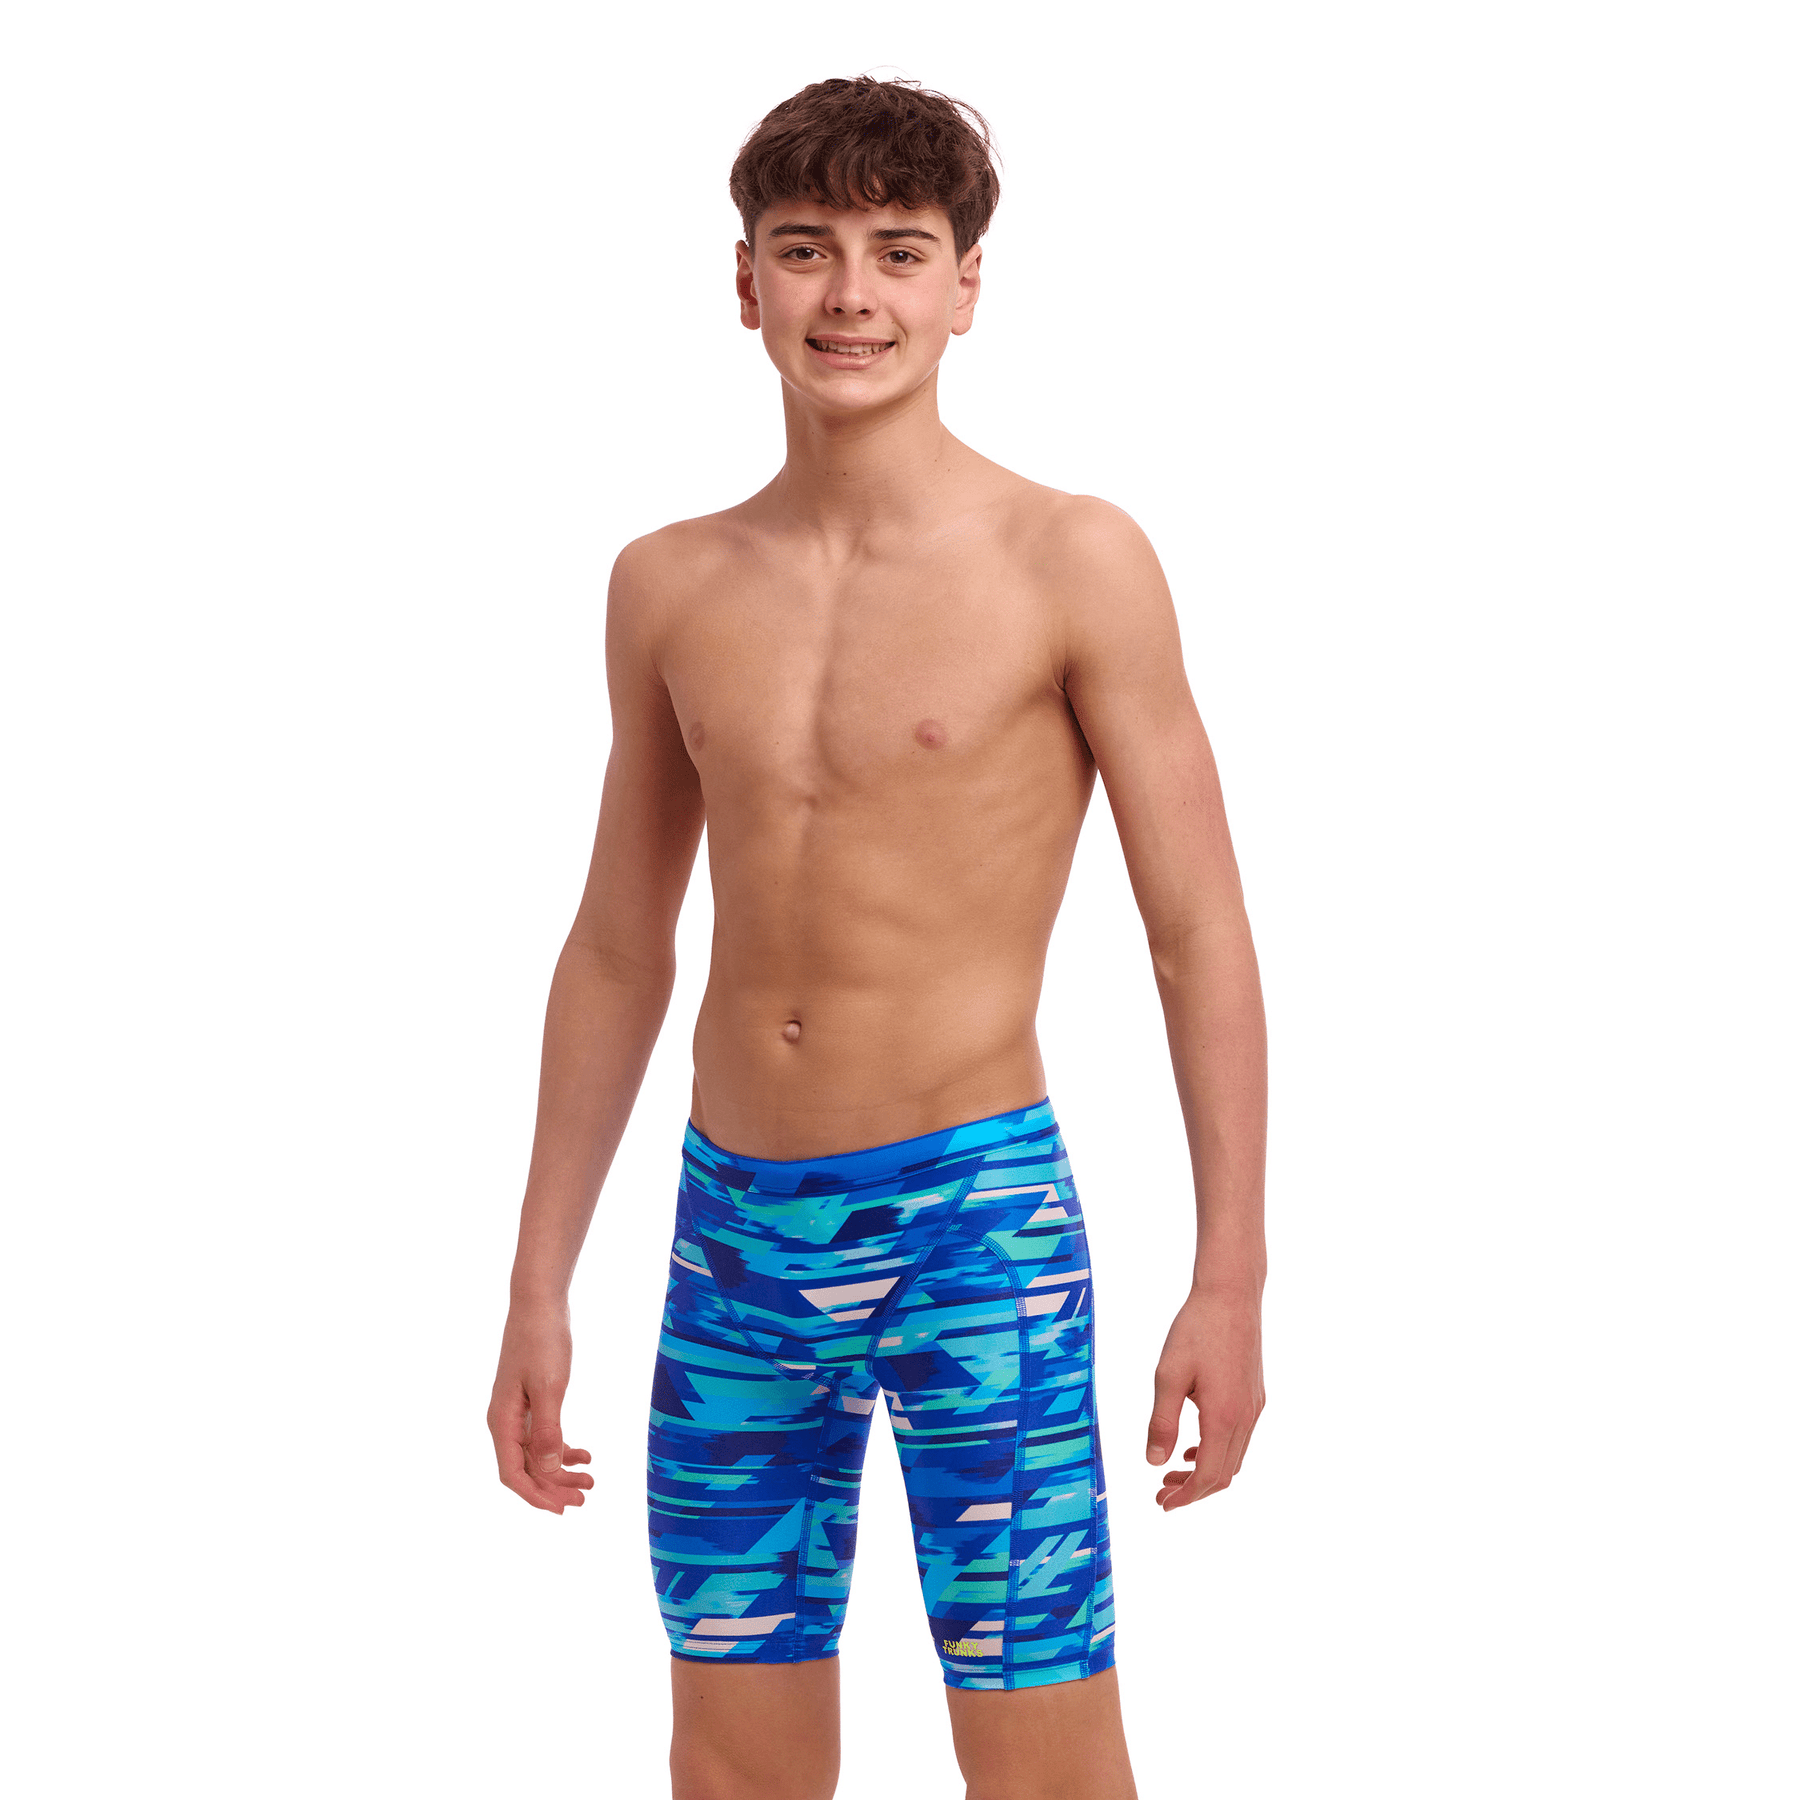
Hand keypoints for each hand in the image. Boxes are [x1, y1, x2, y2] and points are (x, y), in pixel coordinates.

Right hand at [488, 1300, 593, 1512]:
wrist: (539, 1304)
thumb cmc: (542, 1341)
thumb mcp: (550, 1388)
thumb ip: (548, 1431)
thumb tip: (548, 1470)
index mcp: (502, 1422)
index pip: (513, 1475)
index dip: (537, 1495)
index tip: (564, 1507)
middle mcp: (504, 1421)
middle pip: (526, 1469)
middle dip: (554, 1487)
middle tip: (586, 1496)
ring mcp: (516, 1412)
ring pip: (536, 1455)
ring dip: (561, 1471)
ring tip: (590, 1481)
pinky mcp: (530, 1401)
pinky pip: (542, 1436)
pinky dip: (562, 1449)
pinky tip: (584, 1454)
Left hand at [1146, 1284, 1264, 1509]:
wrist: (1231, 1295)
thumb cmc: (1196, 1330)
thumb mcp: (1168, 1375)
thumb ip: (1162, 1422)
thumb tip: (1154, 1463)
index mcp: (1224, 1417)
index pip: (1209, 1476)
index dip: (1186, 1496)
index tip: (1162, 1504)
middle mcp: (1246, 1417)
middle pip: (1224, 1474)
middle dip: (1194, 1490)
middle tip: (1162, 1494)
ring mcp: (1254, 1406)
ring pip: (1234, 1457)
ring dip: (1206, 1471)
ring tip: (1173, 1471)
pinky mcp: (1254, 1394)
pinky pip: (1240, 1438)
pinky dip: (1217, 1451)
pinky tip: (1194, 1444)